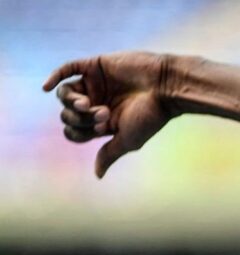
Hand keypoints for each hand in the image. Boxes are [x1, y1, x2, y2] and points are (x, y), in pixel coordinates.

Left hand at [43, 52, 176, 177]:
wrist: (166, 87)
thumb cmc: (151, 116)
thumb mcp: (128, 140)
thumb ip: (110, 153)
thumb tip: (97, 175)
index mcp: (103, 123)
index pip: (75, 132)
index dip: (79, 133)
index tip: (100, 129)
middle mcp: (97, 103)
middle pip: (68, 114)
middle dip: (81, 117)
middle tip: (104, 113)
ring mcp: (95, 84)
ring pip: (65, 93)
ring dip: (70, 101)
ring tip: (86, 103)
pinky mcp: (95, 66)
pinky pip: (68, 68)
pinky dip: (55, 76)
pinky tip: (46, 87)